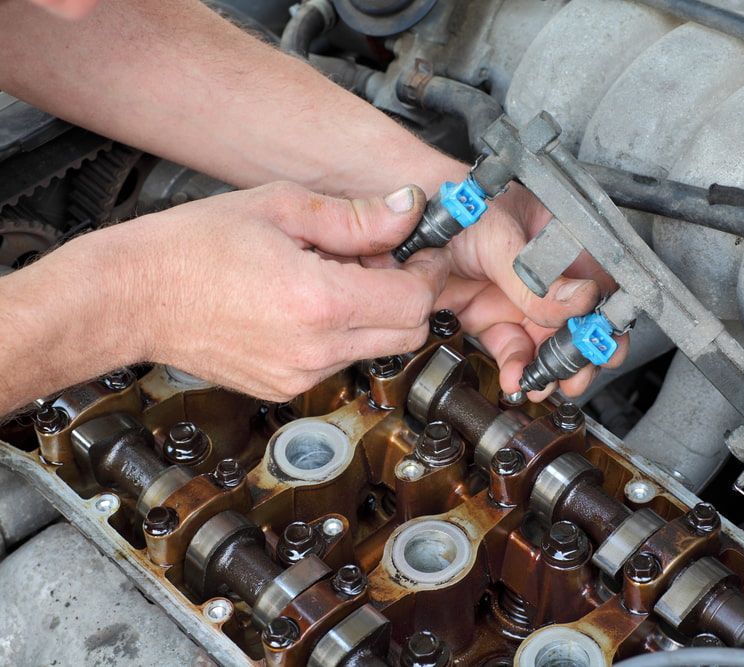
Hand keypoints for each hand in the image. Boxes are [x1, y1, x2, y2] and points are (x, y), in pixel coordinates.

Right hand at [96, 181, 446, 400]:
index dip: (426, 271)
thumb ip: (355, 216)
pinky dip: (341, 333)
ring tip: (329, 276)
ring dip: (373, 313)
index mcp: (319, 302)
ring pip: (376, 348)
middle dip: (407, 294)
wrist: (133, 295)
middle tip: (377, 260)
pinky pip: (339, 361)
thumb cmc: (191, 247)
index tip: (418, 251)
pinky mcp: (285, 386)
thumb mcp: (280, 208)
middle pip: (408, 333)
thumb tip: (408, 210)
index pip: (415, 300)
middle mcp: (315, 349)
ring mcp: (300, 375)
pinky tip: (306, 303)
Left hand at [436, 184, 628, 399]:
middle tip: (577, 375)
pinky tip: (517, 378)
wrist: (402, 226)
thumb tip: (581, 301)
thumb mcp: (498, 238)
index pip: (597, 283)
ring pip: (546, 343)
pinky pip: (511, 350)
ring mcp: (516, 297)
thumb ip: (535, 277)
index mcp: (561, 242)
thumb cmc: (455, 207)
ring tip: (544, 383)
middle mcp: (544, 273)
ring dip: (550, 369)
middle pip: (576, 321)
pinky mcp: (488, 318)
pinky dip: (517, 369)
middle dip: (580, 354)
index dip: (604, 317)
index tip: (602, 344)